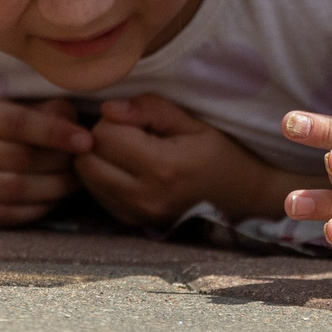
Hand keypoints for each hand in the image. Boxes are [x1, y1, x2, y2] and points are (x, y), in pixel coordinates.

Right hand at [0, 97, 88, 226]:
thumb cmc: (17, 128)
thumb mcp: (31, 108)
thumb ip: (55, 112)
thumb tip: (79, 135)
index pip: (18, 123)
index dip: (55, 133)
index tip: (87, 142)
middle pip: (20, 158)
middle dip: (60, 162)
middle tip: (84, 163)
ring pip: (16, 188)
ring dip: (54, 187)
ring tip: (74, 181)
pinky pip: (9, 214)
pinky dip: (39, 207)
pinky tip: (54, 198)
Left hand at [75, 94, 285, 227]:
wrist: (244, 199)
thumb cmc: (223, 156)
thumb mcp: (195, 124)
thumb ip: (152, 110)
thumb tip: (109, 108)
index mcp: (162, 166)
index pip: (104, 135)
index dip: (115, 120)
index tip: (138, 121)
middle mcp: (144, 196)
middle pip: (87, 160)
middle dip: (99, 140)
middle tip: (127, 134)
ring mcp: (137, 214)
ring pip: (86, 180)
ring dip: (98, 160)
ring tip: (126, 152)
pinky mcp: (133, 223)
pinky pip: (98, 197)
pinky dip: (104, 180)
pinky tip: (128, 171)